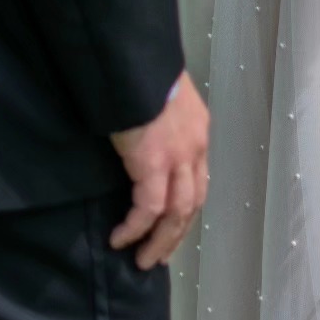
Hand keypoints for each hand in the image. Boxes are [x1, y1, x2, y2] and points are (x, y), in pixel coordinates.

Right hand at [109, 71, 208, 268]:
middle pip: (192, 203)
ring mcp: (178, 157)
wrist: (133, 61)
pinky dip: (135, 228)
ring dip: (160, 241)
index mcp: (198, 129)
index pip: (198, 178)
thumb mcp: (160, 94)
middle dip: (175, 234)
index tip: (173, 227)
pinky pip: (148, 208)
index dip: (186, 208)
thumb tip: (146, 134)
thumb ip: (160, 118)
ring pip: (176, 214)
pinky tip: (120, 238)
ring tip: (142, 259)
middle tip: (159, 256)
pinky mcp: (153, 164)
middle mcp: (195, 147)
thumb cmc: (140, 72)